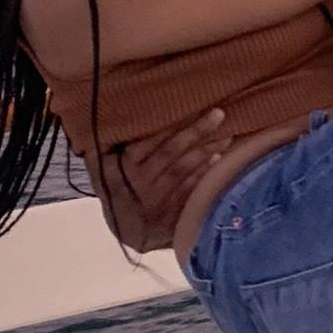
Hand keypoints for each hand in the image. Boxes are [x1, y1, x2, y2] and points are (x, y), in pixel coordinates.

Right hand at [108, 108, 227, 251]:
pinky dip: (204, 174)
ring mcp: (155, 196)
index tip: (192, 106)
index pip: (148, 141)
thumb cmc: (119, 184)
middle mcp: (138, 179)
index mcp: (122, 164)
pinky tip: (218, 158)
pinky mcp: (170, 211)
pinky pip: (189, 189)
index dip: (169, 125)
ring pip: (183, 168)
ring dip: (205, 150)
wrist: (126, 227)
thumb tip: (133, 108)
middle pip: (170, 151)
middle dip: (195, 132)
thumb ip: (116, 144)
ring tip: (226, 134)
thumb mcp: (106, 165)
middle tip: (219, 113)